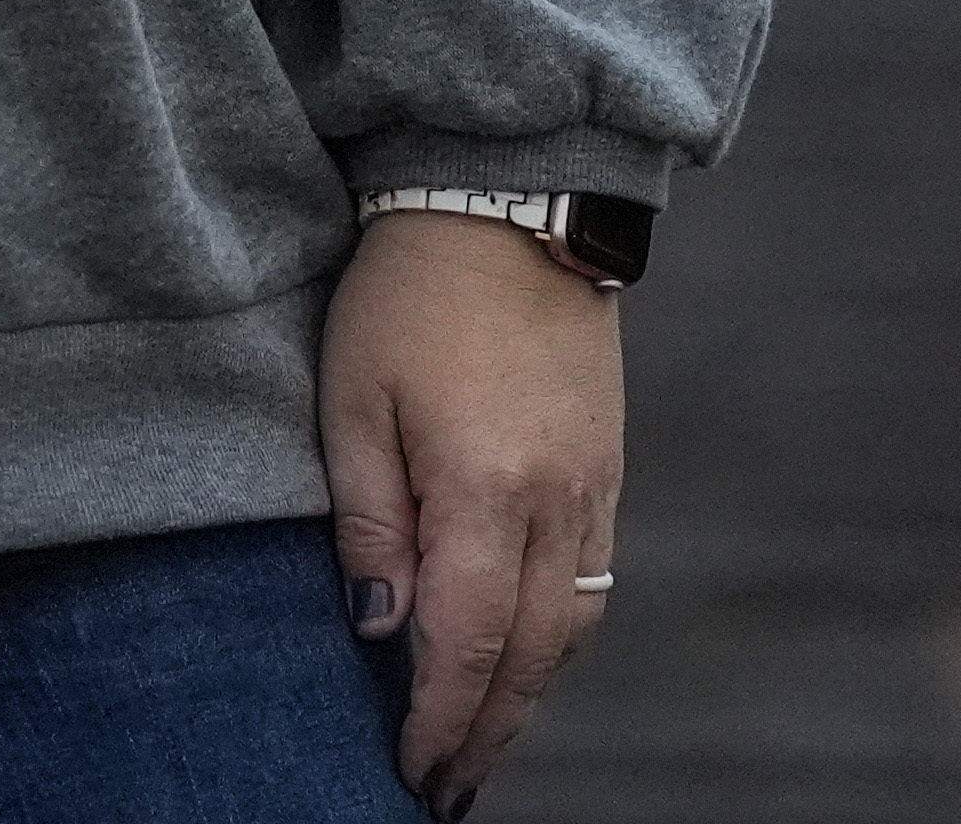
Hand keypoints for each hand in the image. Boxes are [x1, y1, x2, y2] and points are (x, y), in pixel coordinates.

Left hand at [322, 208, 628, 815]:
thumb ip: (369, 520)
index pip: (465, 645)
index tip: (407, 769)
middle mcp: (557, 502)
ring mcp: (595, 485)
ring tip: (480, 740)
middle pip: (530, 657)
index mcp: (487, 490)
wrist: (508, 195)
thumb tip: (381, 627)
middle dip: (486, 732)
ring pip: (573, 628)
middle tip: (443, 786)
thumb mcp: (352, 401)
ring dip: (528, 694)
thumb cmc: (408, 292)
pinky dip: (558, 636)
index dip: (437, 720)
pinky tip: (524, 655)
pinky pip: (593, 580)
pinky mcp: (608, 464)